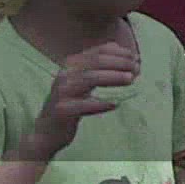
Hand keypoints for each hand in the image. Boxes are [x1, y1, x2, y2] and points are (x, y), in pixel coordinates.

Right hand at [15, 41, 137, 161]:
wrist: (47, 131)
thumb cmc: (72, 103)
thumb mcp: (84, 81)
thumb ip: (100, 67)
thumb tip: (125, 53)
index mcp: (71, 65)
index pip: (98, 51)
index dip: (120, 53)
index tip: (135, 58)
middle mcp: (65, 75)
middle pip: (96, 62)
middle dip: (120, 63)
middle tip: (137, 69)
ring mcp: (61, 92)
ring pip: (90, 79)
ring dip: (113, 77)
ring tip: (131, 79)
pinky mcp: (61, 111)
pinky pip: (83, 105)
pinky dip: (101, 103)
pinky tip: (115, 104)